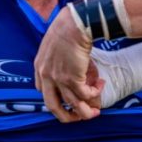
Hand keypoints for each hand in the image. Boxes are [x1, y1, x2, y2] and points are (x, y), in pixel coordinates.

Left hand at [34, 8, 101, 122]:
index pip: (43, 91)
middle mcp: (46, 76)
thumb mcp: (55, 44)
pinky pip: (85, 95)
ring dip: (86, 111)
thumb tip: (77, 70)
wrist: (75, 24)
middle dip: (67, 116)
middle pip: (53, 106)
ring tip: (96, 111)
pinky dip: (95, 93)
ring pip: (73, 105)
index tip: (66, 100)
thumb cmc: (68, 28)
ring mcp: (58, 79)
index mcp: (40, 67)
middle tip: (79, 118)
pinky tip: (101, 85)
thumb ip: (59, 59)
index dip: (56, 98)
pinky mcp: (73, 79)